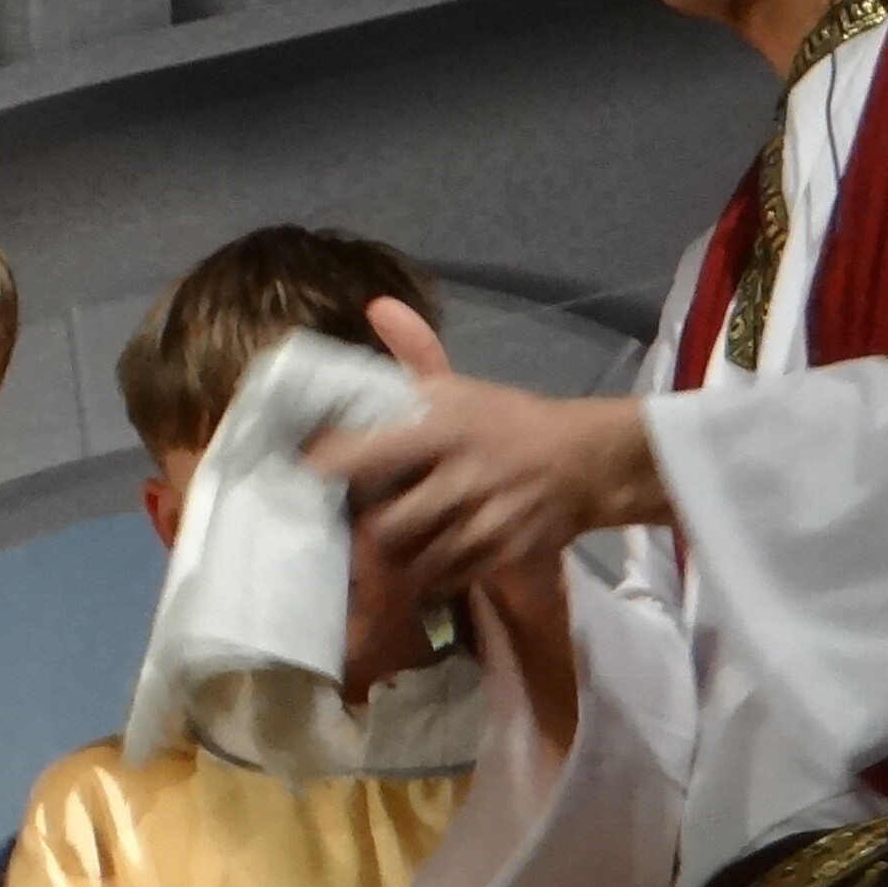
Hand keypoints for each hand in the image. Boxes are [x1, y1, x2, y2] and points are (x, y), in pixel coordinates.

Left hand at [307, 299, 666, 598]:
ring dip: (387, 563)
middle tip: (339, 529)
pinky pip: (445, 580)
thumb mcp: (462, 387)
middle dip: (360, 532)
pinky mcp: (503, 555)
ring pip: (415, 561)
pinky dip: (421, 579)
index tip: (302, 473)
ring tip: (368, 556)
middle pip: (388, 524)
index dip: (332, 468)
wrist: (585, 462)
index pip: (375, 452)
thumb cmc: (507, 422)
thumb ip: (415, 355)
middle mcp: (466, 476)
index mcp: (449, 426)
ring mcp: (487, 521)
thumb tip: (377, 306)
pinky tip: (409, 569)